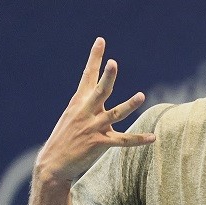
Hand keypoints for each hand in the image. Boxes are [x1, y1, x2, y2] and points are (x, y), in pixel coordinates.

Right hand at [36, 37, 154, 182]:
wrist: (53, 163)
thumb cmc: (64, 138)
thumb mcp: (72, 116)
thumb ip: (86, 104)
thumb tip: (95, 91)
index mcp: (78, 103)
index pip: (88, 76)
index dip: (95, 58)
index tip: (101, 41)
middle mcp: (85, 112)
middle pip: (100, 91)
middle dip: (107, 77)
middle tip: (113, 63)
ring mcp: (92, 128)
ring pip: (115, 114)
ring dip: (129, 105)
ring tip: (141, 95)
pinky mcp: (99, 143)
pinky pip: (123, 141)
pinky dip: (138, 139)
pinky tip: (153, 138)